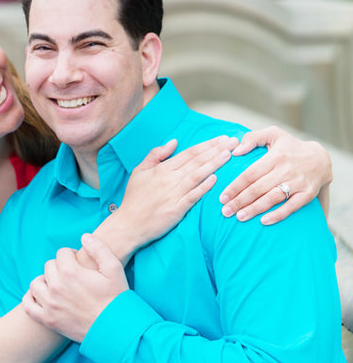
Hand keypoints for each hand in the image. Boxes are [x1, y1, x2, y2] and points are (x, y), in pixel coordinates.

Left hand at [23, 234, 127, 341]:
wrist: (115, 329)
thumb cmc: (116, 298)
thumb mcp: (114, 269)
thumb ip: (99, 248)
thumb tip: (84, 236)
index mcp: (70, 272)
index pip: (62, 253)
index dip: (72, 256)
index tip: (79, 264)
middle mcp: (56, 286)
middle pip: (49, 266)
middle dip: (60, 267)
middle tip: (72, 276)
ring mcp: (49, 304)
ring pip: (36, 283)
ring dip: (45, 281)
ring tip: (57, 285)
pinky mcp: (47, 319)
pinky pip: (28, 305)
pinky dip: (31, 298)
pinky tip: (41, 297)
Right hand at [115, 135, 236, 247]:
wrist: (128, 224)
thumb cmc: (134, 198)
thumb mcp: (139, 171)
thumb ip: (156, 154)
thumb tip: (174, 142)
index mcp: (161, 169)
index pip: (189, 153)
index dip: (207, 145)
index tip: (222, 138)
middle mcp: (169, 179)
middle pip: (196, 161)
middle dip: (216, 150)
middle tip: (233, 142)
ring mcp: (173, 194)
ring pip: (197, 176)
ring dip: (214, 164)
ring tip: (229, 155)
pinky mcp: (176, 209)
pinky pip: (193, 196)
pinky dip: (204, 187)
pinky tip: (216, 179)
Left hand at [219, 126, 332, 224]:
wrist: (321, 158)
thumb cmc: (289, 147)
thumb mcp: (273, 134)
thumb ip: (252, 138)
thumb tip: (235, 151)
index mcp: (275, 156)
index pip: (250, 174)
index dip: (235, 186)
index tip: (222, 197)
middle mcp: (286, 170)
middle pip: (258, 188)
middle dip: (240, 201)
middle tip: (225, 211)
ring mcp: (298, 182)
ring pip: (272, 198)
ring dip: (255, 209)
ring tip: (239, 217)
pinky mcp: (307, 193)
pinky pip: (292, 206)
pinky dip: (278, 215)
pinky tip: (264, 221)